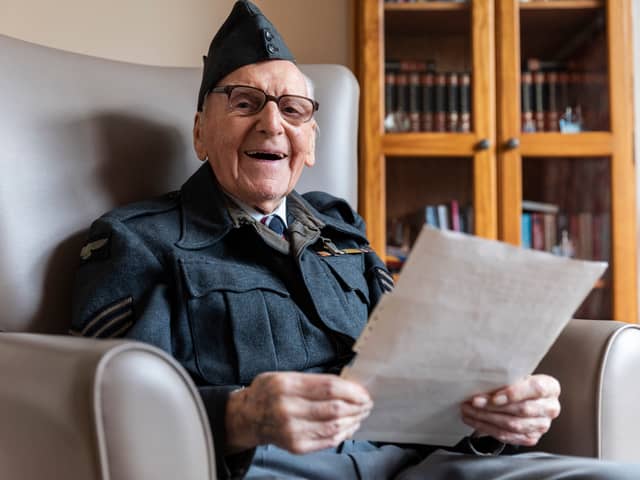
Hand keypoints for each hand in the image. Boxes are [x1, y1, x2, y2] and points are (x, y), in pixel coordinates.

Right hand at [225, 371, 372, 453]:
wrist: (248, 417)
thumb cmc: (270, 392)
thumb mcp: (285, 376)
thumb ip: (313, 380)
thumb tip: (346, 385)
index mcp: (287, 385)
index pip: (328, 387)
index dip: (351, 390)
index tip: (363, 391)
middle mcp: (288, 408)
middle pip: (334, 408)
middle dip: (357, 405)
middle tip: (367, 402)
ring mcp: (292, 430)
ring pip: (334, 426)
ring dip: (354, 419)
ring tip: (362, 413)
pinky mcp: (296, 446)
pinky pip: (327, 440)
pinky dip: (344, 433)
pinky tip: (351, 426)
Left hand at [461, 374, 560, 446]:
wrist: (524, 397)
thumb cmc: (517, 382)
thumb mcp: (515, 374)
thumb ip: (506, 377)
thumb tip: (482, 379)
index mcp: (550, 388)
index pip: (536, 389)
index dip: (514, 394)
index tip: (494, 397)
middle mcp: (550, 408)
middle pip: (522, 410)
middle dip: (494, 407)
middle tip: (474, 402)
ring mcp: (542, 425)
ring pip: (513, 425)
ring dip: (486, 418)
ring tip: (469, 410)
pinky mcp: (531, 438)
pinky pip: (507, 436)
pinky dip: (487, 428)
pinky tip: (474, 420)